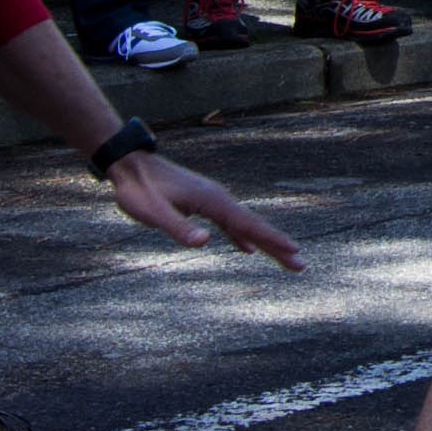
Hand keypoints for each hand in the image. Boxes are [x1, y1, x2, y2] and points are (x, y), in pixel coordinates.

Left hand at [107, 152, 303, 269]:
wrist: (130, 165)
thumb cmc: (139, 190)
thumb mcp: (154, 212)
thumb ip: (179, 227)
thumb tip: (206, 242)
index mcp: (212, 201)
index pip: (247, 224)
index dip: (271, 239)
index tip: (294, 251)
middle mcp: (218, 199)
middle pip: (254, 226)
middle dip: (278, 245)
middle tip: (301, 265)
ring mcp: (212, 201)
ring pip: (245, 225)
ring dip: (266, 242)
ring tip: (286, 257)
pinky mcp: (203, 205)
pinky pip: (230, 224)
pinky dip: (243, 236)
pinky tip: (248, 248)